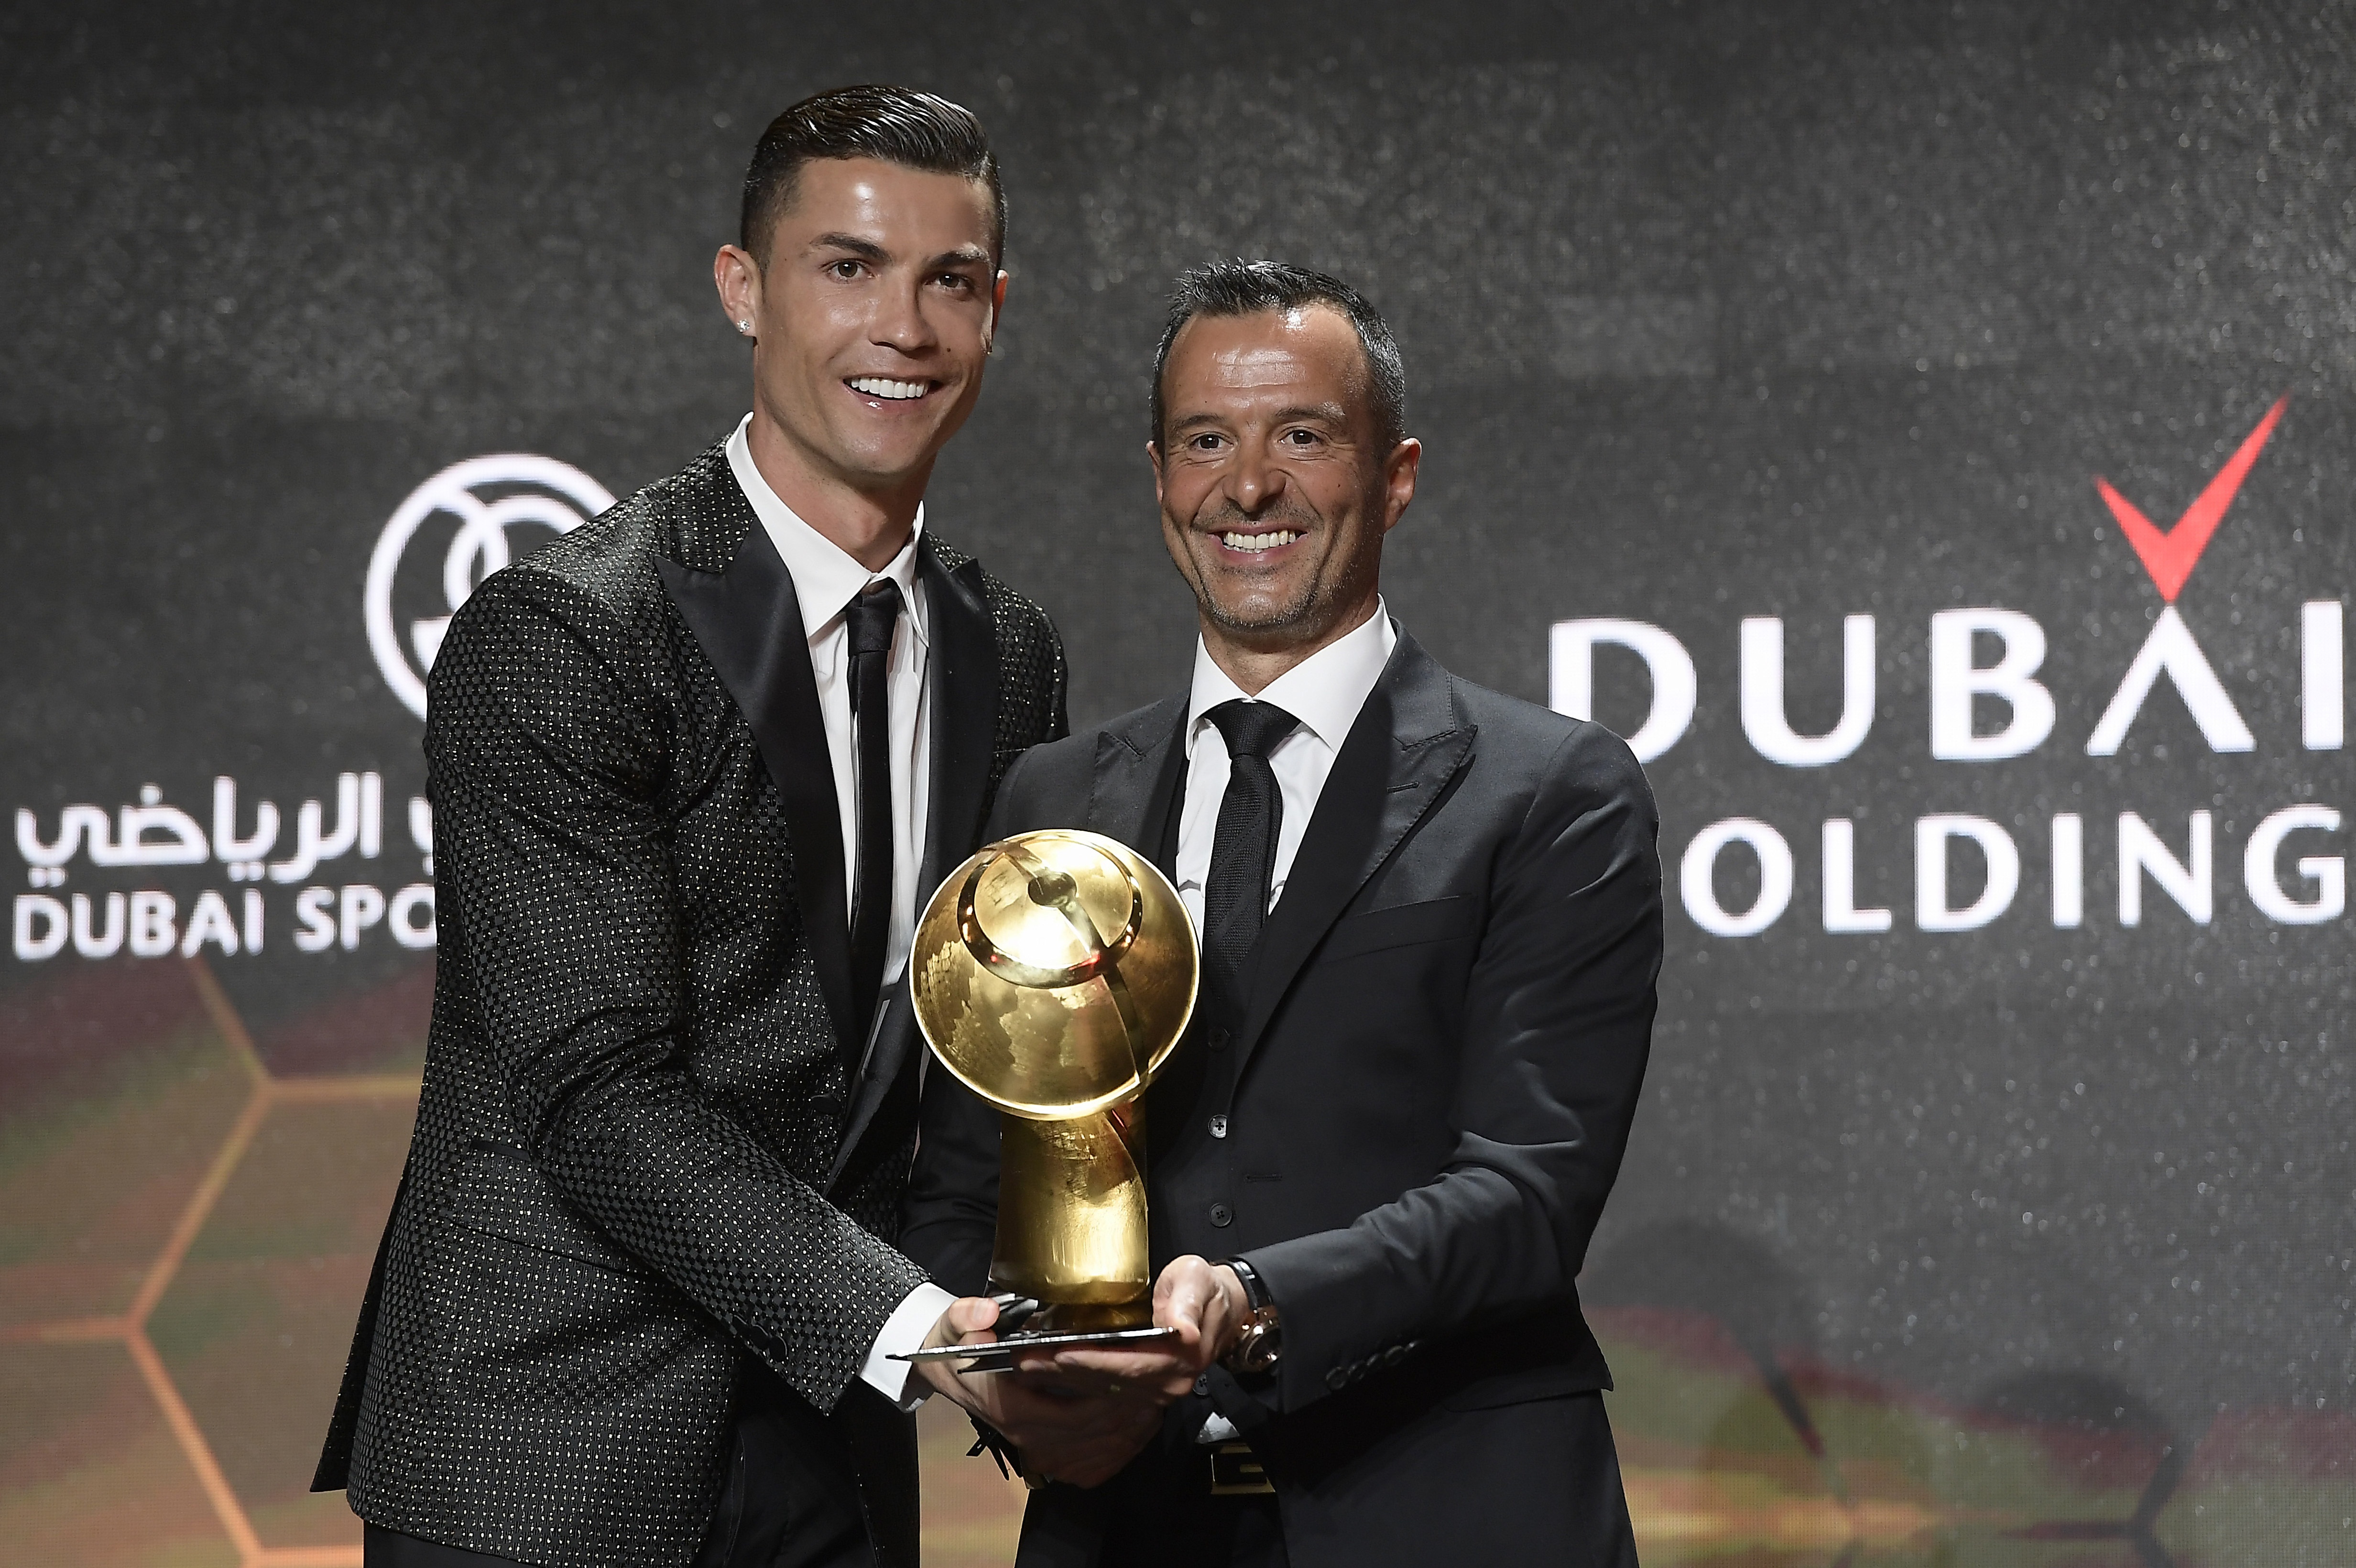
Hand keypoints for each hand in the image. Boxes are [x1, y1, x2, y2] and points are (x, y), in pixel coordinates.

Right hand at [911, 1298, 1173, 1488]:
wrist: (947, 1373)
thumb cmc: (957, 1349)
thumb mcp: (953, 1326)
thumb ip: (966, 1318)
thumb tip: (984, 1313)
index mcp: (1012, 1407)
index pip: (1072, 1412)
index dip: (1107, 1397)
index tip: (1136, 1378)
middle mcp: (1027, 1435)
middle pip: (1092, 1432)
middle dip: (1128, 1412)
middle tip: (1161, 1388)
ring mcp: (1036, 1448)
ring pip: (1094, 1450)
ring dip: (1128, 1431)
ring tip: (1157, 1405)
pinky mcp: (1045, 1453)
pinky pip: (1089, 1462)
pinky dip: (1117, 1449)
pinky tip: (1137, 1428)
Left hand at [1026, 1255, 1246, 1398]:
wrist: (1222, 1307)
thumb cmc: (1205, 1289)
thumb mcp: (1197, 1281)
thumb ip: (1187, 1302)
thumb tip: (1183, 1329)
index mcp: (1180, 1358)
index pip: (1128, 1365)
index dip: (1093, 1362)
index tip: (1060, 1354)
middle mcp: (1167, 1383)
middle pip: (1109, 1381)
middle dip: (1064, 1373)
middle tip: (1024, 1359)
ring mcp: (1156, 1392)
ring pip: (1103, 1390)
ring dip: (1063, 1380)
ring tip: (1026, 1365)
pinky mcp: (1145, 1390)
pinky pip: (1106, 1391)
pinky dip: (1076, 1382)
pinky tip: (1048, 1373)